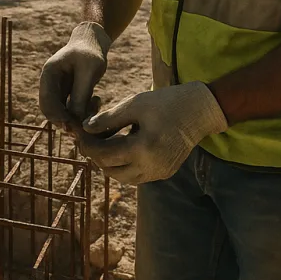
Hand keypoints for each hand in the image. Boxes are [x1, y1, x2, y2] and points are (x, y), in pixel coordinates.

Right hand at [38, 22, 111, 129]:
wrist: (94, 41)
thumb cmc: (91, 52)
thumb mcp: (88, 71)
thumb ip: (80, 94)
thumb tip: (75, 118)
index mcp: (49, 73)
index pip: (47, 100)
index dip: (57, 115)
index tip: (71, 125)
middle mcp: (50, 83)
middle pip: (51, 109)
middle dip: (65, 120)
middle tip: (83, 127)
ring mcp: (58, 88)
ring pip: (62, 111)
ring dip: (76, 115)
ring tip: (95, 105)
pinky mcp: (68, 92)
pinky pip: (71, 108)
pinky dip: (83, 110)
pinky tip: (97, 100)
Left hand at [75, 82, 228, 183]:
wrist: (201, 110)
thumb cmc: (167, 102)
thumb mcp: (135, 105)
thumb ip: (108, 119)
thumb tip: (84, 128)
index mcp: (144, 149)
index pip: (104, 155)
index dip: (88, 144)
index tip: (79, 131)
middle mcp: (152, 167)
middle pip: (110, 170)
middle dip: (96, 154)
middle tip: (88, 137)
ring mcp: (159, 173)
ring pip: (122, 177)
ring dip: (109, 163)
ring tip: (102, 142)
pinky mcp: (165, 172)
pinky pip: (136, 176)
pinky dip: (124, 165)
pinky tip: (120, 147)